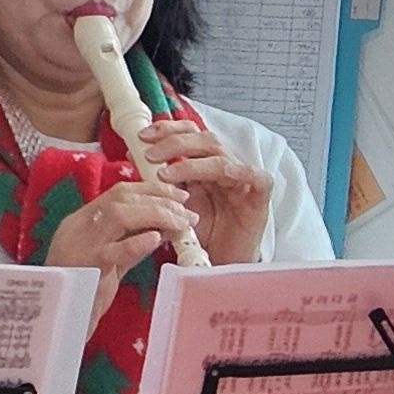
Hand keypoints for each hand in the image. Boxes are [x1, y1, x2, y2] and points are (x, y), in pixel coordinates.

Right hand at [44, 176, 204, 303]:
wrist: (59, 323)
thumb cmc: (84, 293)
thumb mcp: (109, 261)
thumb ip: (131, 242)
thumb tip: (163, 228)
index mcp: (81, 222)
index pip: (119, 193)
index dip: (152, 190)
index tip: (178, 196)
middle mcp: (78, 229)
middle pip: (121, 199)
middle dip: (159, 200)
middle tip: (187, 212)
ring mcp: (80, 247)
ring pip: (118, 216)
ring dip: (155, 215)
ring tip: (179, 224)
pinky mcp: (87, 269)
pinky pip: (113, 251)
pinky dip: (137, 242)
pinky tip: (156, 239)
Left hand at [133, 115, 273, 263]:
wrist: (222, 263)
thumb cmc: (203, 235)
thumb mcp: (176, 203)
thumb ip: (162, 180)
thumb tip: (134, 156)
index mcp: (205, 164)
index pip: (190, 134)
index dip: (167, 130)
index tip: (143, 137)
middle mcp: (225, 166)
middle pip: (205, 139)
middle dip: (174, 143)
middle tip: (150, 155)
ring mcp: (243, 180)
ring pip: (222, 157)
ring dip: (192, 162)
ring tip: (166, 174)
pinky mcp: (259, 196)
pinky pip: (256, 176)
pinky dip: (241, 171)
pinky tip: (226, 173)